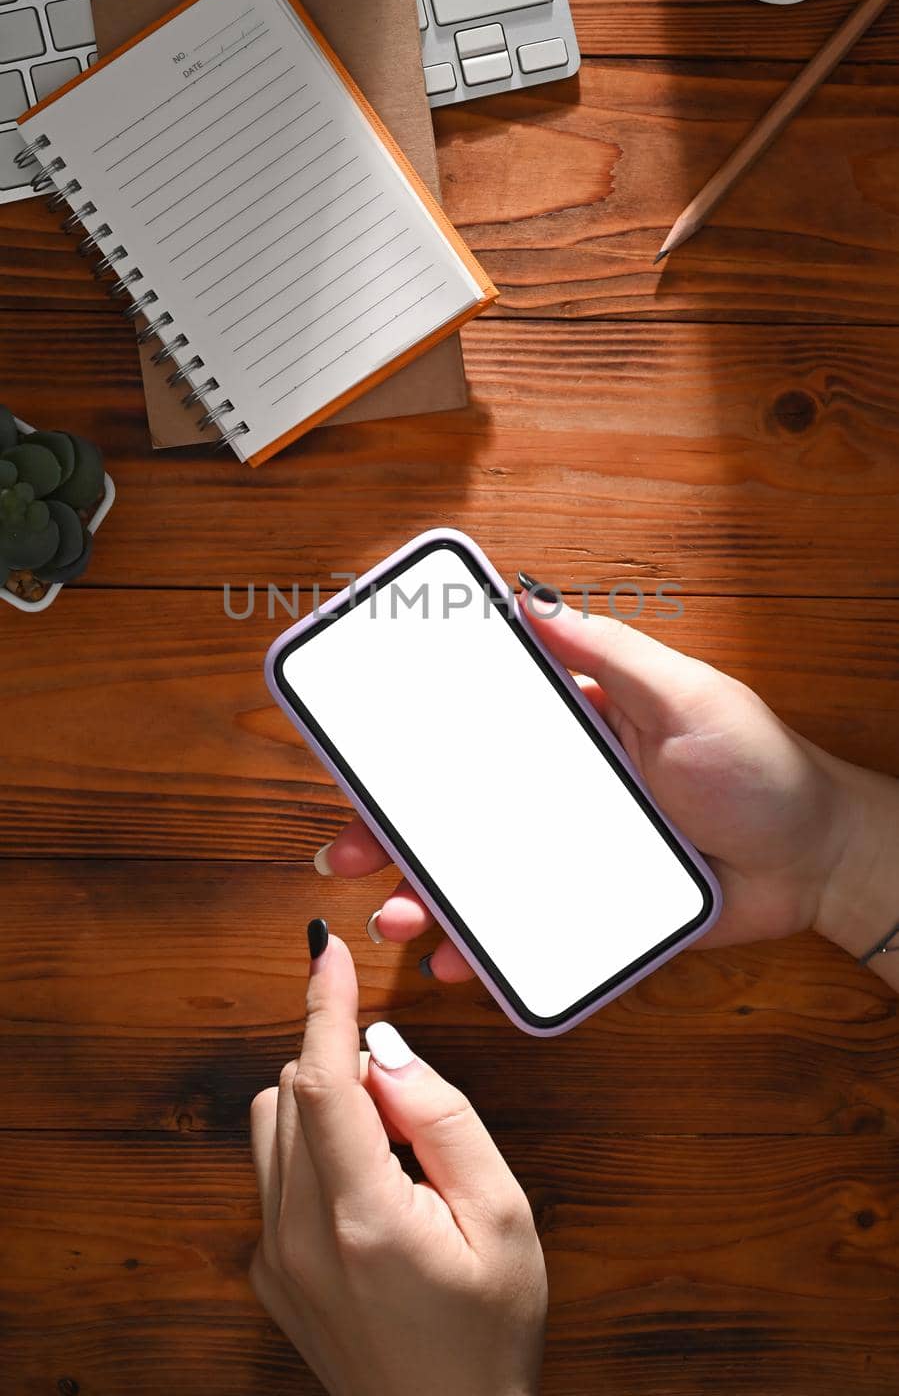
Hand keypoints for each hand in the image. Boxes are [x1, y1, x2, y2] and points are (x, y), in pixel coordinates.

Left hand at [250, 925, 546, 1395]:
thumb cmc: (488, 1337)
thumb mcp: (503, 1219)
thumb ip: (446, 1121)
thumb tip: (389, 1051)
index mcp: (361, 1218)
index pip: (322, 1080)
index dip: (323, 1004)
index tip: (326, 949)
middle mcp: (298, 1235)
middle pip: (292, 1089)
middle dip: (350, 1069)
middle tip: (419, 1124)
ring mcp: (274, 1256)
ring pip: (273, 1122)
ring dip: (326, 1106)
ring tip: (396, 1163)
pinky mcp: (268, 1271)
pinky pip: (274, 1171)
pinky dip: (315, 1150)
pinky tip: (372, 1197)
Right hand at [318, 599, 854, 976]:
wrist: (821, 861)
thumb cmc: (763, 767)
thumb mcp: (687, 694)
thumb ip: (609, 651)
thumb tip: (531, 599)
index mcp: (576, 732)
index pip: (477, 735)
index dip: (413, 747)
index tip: (356, 756)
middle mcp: (562, 796)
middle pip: (458, 814)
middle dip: (392, 834)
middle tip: (345, 853)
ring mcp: (573, 858)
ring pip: (479, 880)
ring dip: (425, 898)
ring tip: (396, 918)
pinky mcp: (596, 916)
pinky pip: (527, 936)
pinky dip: (485, 951)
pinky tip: (454, 959)